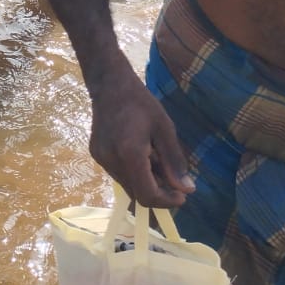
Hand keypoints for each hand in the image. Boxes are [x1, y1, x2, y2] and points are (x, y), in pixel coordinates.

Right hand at [88, 72, 195, 208]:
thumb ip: (174, 162)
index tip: (182, 196)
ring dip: (145, 182)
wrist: (109, 83)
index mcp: (130, 155)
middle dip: (158, 192)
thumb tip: (187, 189)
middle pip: (136, 194)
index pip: (147, 195)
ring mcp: (101, 159)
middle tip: (173, 178)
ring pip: (127, 185)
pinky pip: (118, 174)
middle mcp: (112, 161)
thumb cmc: (141, 102)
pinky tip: (141, 154)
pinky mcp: (96, 154)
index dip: (166, 202)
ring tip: (157, 161)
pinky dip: (133, 172)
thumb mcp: (164, 129)